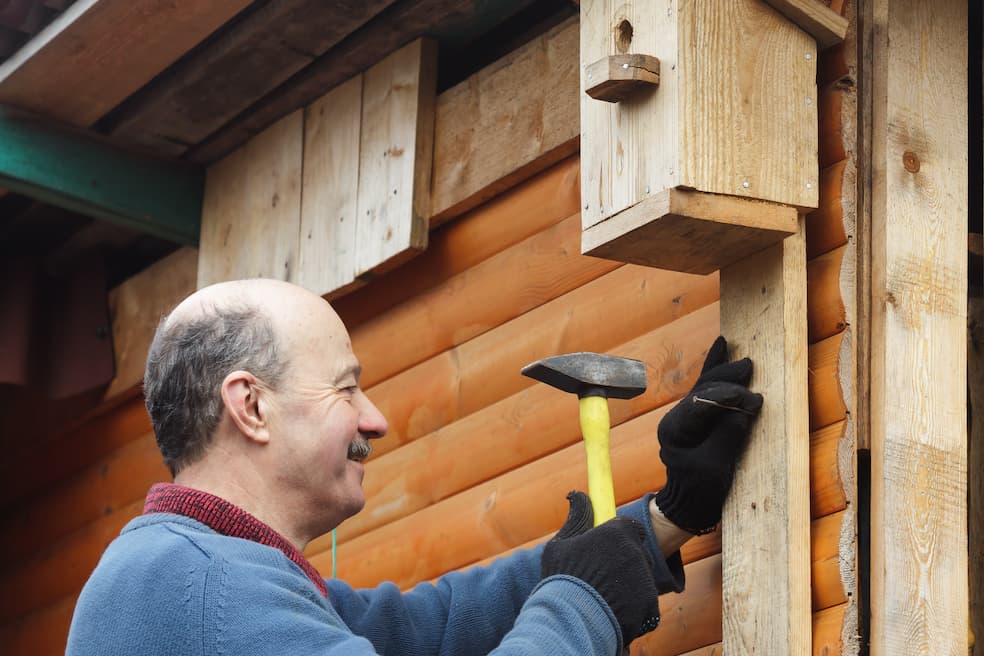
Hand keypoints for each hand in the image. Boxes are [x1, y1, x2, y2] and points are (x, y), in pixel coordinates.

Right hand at [542, 491, 660, 646]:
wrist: (570, 621)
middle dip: (626, 564)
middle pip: (639, 555)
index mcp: (617, 533)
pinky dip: (634, 610)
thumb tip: (577, 493)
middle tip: (602, 578)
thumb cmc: (561, 579)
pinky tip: (611, 613)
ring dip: (628, 587)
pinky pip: (645, 606)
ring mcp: (645, 581)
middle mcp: (636, 553)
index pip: (632, 528)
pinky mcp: (650, 608)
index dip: (622, 538)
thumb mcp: (561, 544)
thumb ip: (577, 517)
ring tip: (602, 598)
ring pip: (641, 581)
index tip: (610, 548)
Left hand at [654, 336, 762, 533]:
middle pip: (703, 389)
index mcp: (674, 429)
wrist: (691, 505)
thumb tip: (746, 407)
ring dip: (726, 372)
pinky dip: (717, 368)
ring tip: (745, 361)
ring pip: (706, 385)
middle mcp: (676, 417)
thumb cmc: (701, 490)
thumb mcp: (715, 467)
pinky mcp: (697, 416)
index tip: (754, 400)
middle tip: (750, 369)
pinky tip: (722, 345)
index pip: (701, 403)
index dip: (728, 398)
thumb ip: (728, 435)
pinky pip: (708, 388)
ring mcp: (686, 415)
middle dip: (727, 379)